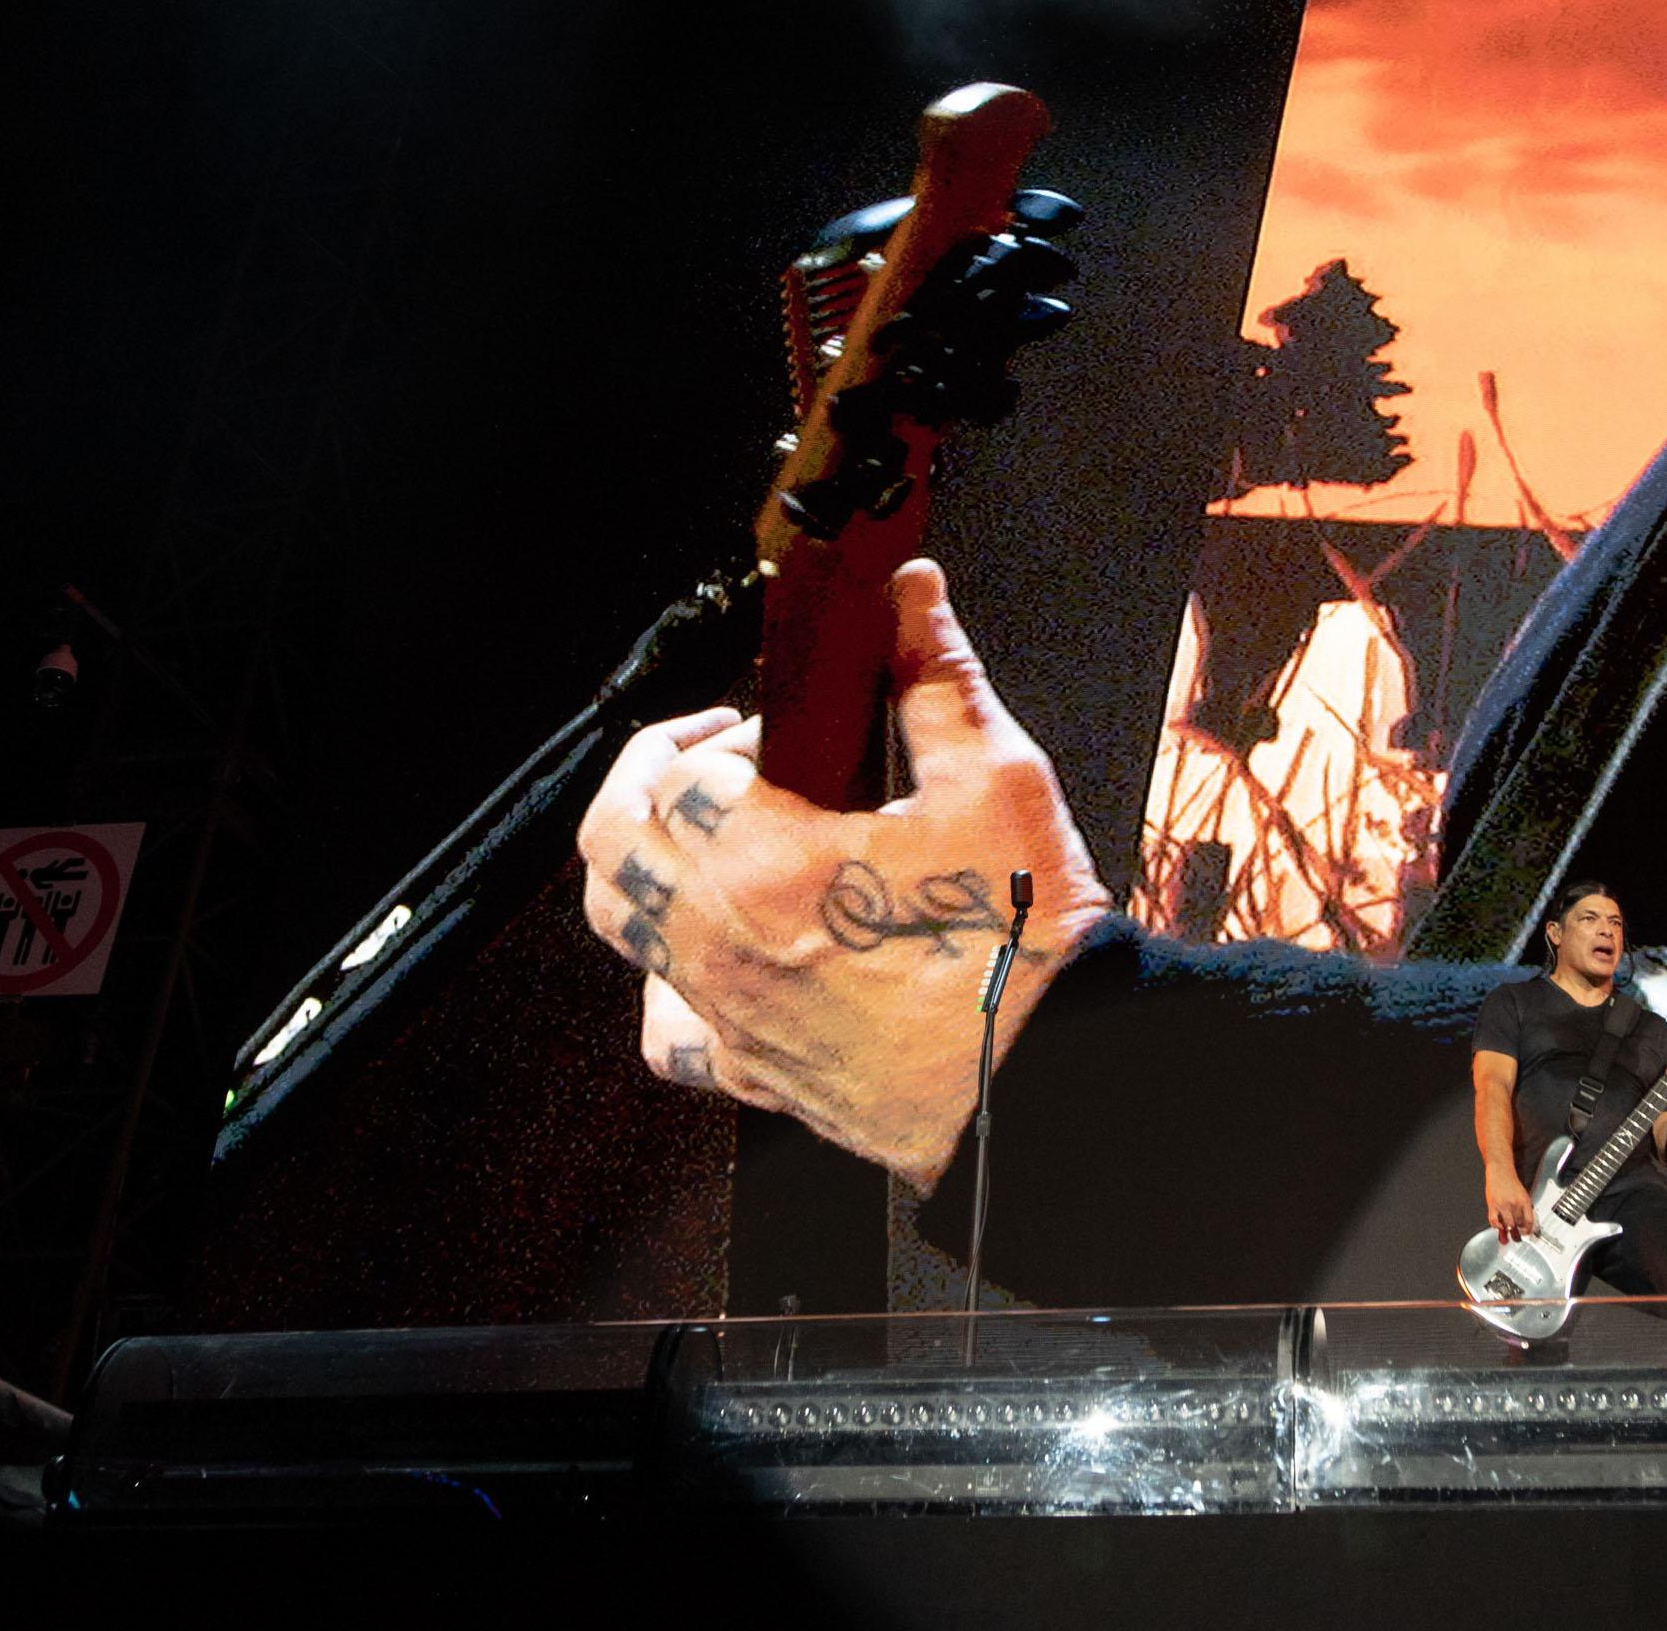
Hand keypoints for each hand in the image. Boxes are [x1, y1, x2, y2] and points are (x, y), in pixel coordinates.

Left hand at [575, 559, 1110, 1186]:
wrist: (1054, 1074)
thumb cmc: (1026, 938)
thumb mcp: (997, 780)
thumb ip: (935, 677)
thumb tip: (909, 593)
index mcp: (767, 860)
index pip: (683, 768)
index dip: (726, 734)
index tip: (786, 734)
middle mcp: (723, 940)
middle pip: (612, 839)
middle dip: (647, 780)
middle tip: (710, 759)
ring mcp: (731, 1012)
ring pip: (621, 929)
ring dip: (645, 869)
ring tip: (710, 845)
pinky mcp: (754, 1074)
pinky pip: (668, 1029)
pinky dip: (672, 984)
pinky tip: (717, 957)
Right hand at [1485, 1168, 1536, 1242]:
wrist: (1500, 1170)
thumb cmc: (1510, 1181)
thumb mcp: (1522, 1193)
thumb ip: (1524, 1207)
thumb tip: (1525, 1221)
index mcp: (1524, 1201)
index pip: (1529, 1221)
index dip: (1528, 1230)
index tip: (1526, 1233)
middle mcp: (1515, 1204)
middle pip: (1519, 1224)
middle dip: (1518, 1233)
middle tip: (1517, 1237)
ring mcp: (1503, 1205)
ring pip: (1508, 1225)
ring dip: (1508, 1232)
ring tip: (1507, 1236)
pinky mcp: (1492, 1205)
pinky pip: (1494, 1221)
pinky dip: (1497, 1226)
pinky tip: (1498, 1226)